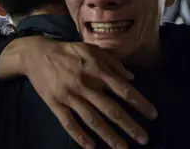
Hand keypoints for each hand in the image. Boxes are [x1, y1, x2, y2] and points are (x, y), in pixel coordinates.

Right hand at [0, 36, 157, 148]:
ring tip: (122, 148)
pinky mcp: (55, 104)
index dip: (139, 103)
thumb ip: (113, 63)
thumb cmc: (68, 51)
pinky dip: (80, 136)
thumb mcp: (92, 49)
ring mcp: (70, 96)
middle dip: (129, 125)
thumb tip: (132, 77)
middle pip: (111, 109)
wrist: (36, 54)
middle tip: (144, 139)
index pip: (123, 89)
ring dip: (109, 136)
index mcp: (96, 70)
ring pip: (92, 120)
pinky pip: (69, 123)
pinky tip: (91, 147)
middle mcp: (85, 85)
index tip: (153, 114)